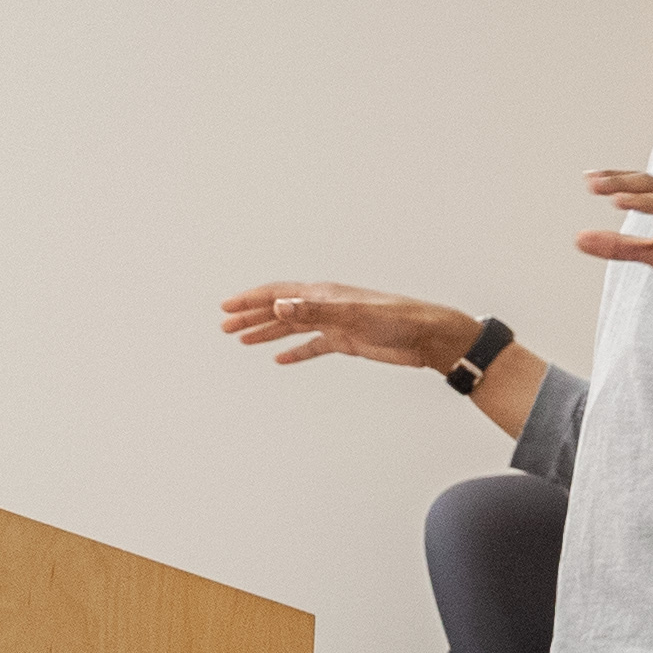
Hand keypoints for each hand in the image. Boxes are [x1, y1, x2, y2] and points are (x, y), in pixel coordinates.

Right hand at [214, 282, 481, 372]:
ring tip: (243, 340)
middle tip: (225, 326)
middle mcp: (325, 305)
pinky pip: (312, 345)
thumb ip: (313, 311)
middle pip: (279, 309)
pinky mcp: (346, 340)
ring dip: (267, 332)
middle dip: (251, 316)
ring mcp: (334, 323)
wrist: (427, 336)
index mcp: (323, 294)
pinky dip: (295, 351)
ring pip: (292, 327)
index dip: (250, 300)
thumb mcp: (351, 315)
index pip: (277, 294)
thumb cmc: (396, 320)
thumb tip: (280, 306)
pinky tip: (281, 358)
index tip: (226, 307)